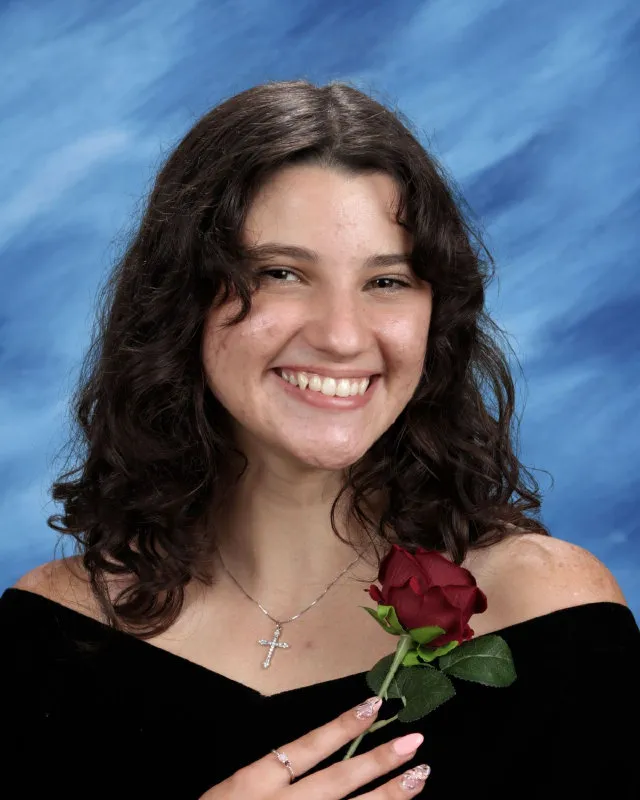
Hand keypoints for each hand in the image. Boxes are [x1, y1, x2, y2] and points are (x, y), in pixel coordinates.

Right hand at [198, 696, 430, 797]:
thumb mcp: (236, 792)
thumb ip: (275, 775)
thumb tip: (320, 752)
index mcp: (257, 781)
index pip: (308, 746)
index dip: (343, 726)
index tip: (375, 705)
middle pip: (338, 780)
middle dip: (379, 760)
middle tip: (416, 741)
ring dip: (386, 797)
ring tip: (418, 777)